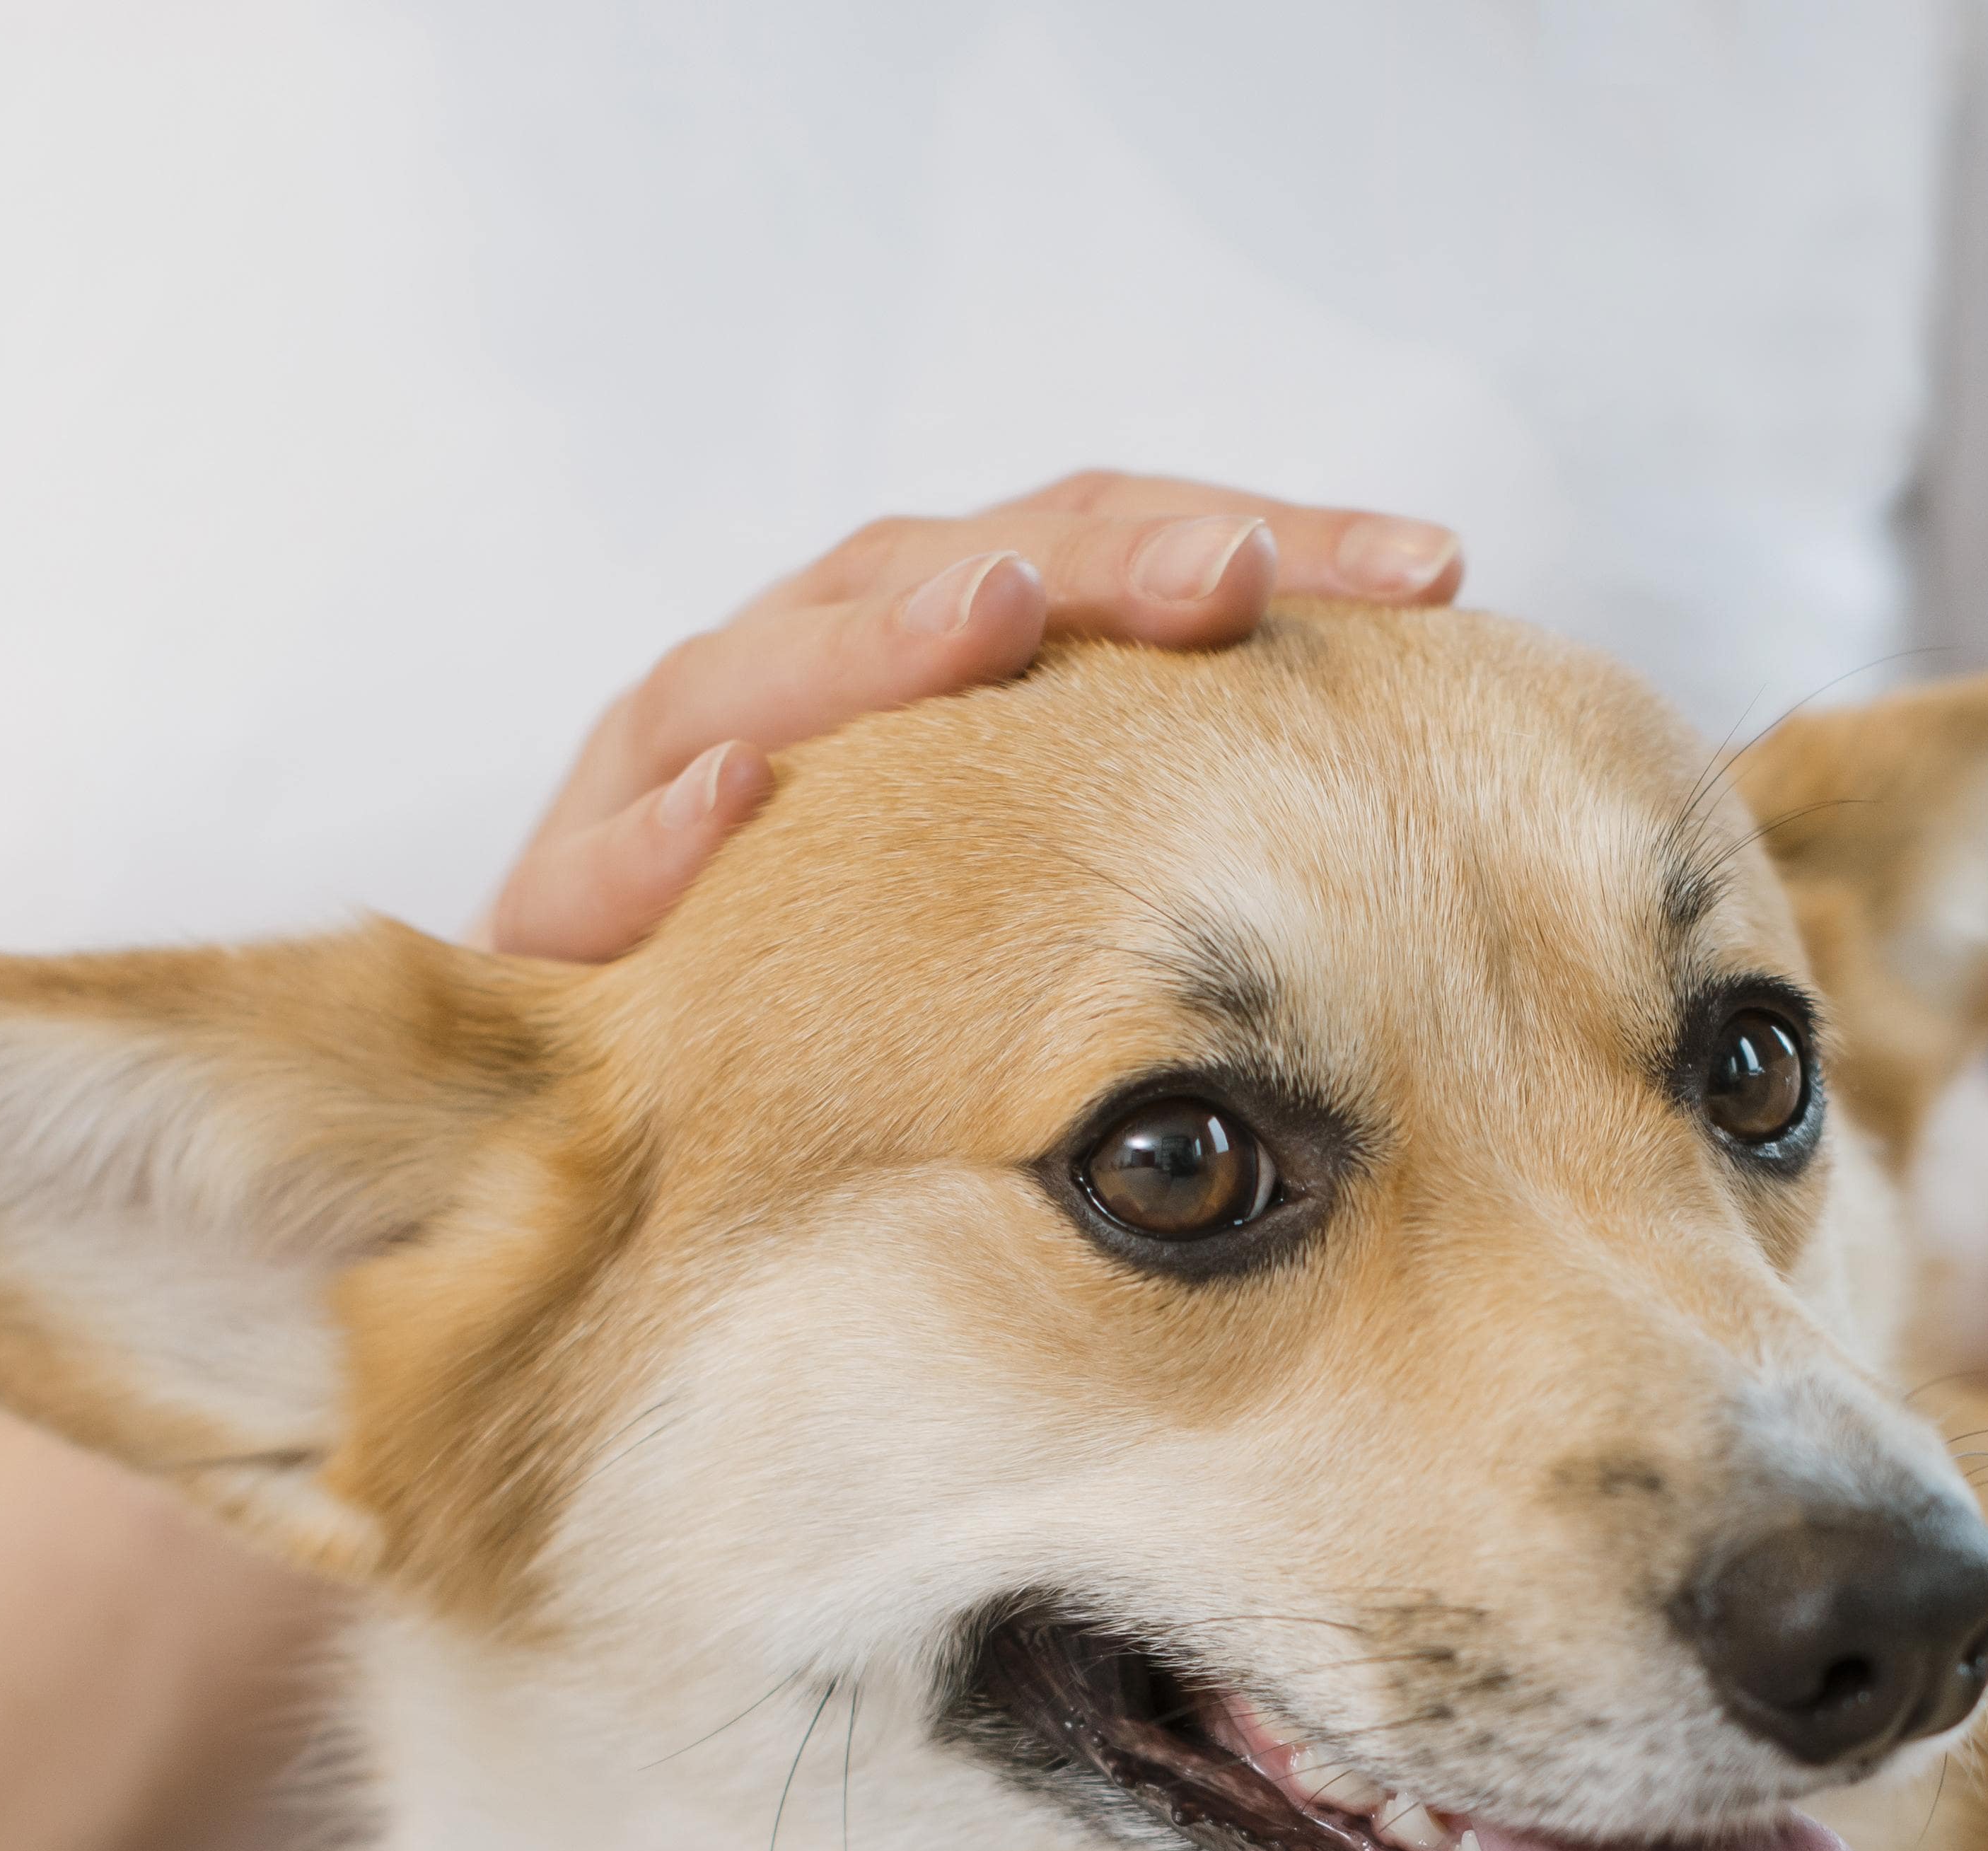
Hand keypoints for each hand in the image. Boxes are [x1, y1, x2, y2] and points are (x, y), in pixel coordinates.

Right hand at [481, 474, 1462, 962]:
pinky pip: (599, 867)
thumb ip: (1167, 835)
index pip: (1097, 560)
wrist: (586, 1168)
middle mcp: (793, 701)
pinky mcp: (552, 933)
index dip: (1259, 543)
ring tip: (1000, 615)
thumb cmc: (839, 1032)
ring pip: (761, 676)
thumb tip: (1422, 808)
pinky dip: (665, 824)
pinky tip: (738, 800)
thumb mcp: (1023, 922)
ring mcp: (660, 799)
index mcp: (919, 678)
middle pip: (945, 579)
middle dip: (1101, 559)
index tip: (1435, 571)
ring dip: (882, 640)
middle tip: (1239, 568)